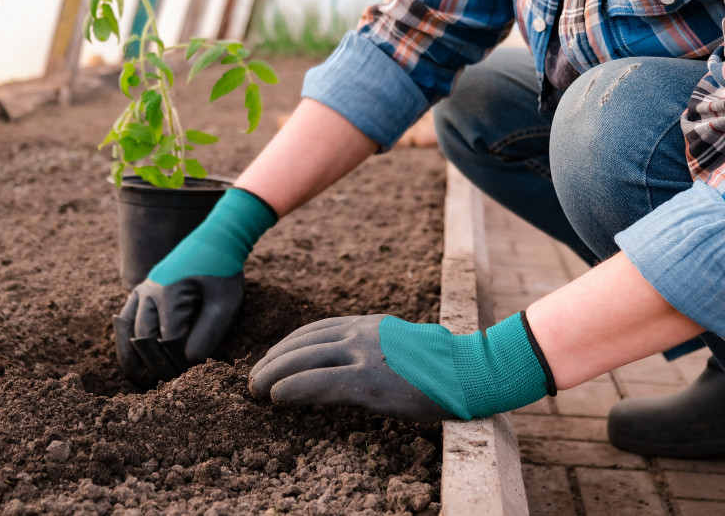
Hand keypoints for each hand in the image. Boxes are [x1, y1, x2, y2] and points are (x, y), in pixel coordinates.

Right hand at [115, 275, 243, 387]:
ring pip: (127, 332)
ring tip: (142, 381)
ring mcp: (141, 291)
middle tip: (172, 384)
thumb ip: (209, 332)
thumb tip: (191, 361)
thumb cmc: (222, 272)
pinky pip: (125, 321)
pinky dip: (127, 343)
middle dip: (158, 365)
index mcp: (169, 293)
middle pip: (145, 339)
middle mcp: (148, 292)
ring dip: (132, 358)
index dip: (181, 361)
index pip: (170, 340)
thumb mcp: (225, 302)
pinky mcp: (140, 292)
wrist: (214, 241)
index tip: (197, 373)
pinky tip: (134, 361)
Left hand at [249, 312, 552, 420]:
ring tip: (256, 389)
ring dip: (272, 375)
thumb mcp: (401, 345)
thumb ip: (374, 348)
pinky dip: (291, 389)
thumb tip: (352, 364)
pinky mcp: (367, 382)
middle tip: (253, 377)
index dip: (288, 345)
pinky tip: (276, 398)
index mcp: (369, 325)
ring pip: (303, 360)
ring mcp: (364, 356)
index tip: (272, 358)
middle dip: (273, 360)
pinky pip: (318, 384)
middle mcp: (361, 334)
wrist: (470, 371)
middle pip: (302, 343)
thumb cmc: (443, 366)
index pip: (316, 329)